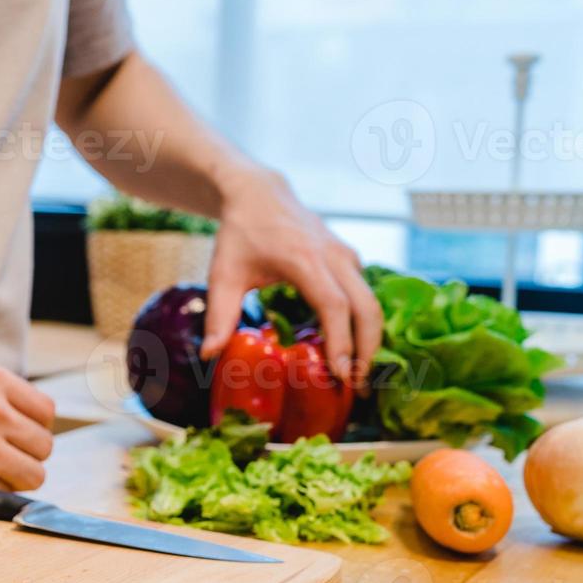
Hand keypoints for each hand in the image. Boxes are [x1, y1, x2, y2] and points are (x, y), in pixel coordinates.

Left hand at [201, 167, 381, 382]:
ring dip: (370, 341)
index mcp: (304, 260)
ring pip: (372, 303)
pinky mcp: (350, 260)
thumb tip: (210, 356)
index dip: (340, 342)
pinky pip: (365, 296)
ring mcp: (346, 256)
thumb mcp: (223, 274)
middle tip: (357, 388)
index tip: (340, 376)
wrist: (259, 194)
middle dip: (367, 351)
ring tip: (358, 377)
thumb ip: (218, 316)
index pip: (333, 306)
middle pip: (366, 309)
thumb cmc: (239, 235)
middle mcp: (334, 256)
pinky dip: (364, 325)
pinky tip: (352, 352)